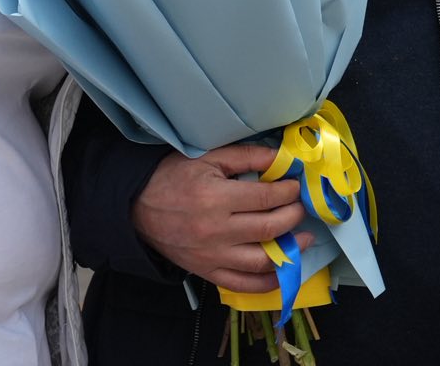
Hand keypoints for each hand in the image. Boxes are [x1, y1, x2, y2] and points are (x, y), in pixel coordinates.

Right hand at [131, 144, 309, 293]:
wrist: (136, 207)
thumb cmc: (171, 177)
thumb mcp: (206, 157)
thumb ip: (245, 156)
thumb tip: (281, 158)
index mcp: (215, 198)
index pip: (266, 198)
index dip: (288, 192)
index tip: (295, 185)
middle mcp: (216, 231)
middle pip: (269, 228)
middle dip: (293, 216)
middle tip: (300, 207)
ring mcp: (212, 256)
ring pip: (262, 261)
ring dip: (290, 251)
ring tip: (303, 239)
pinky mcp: (207, 272)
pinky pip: (243, 285)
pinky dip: (267, 283)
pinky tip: (282, 270)